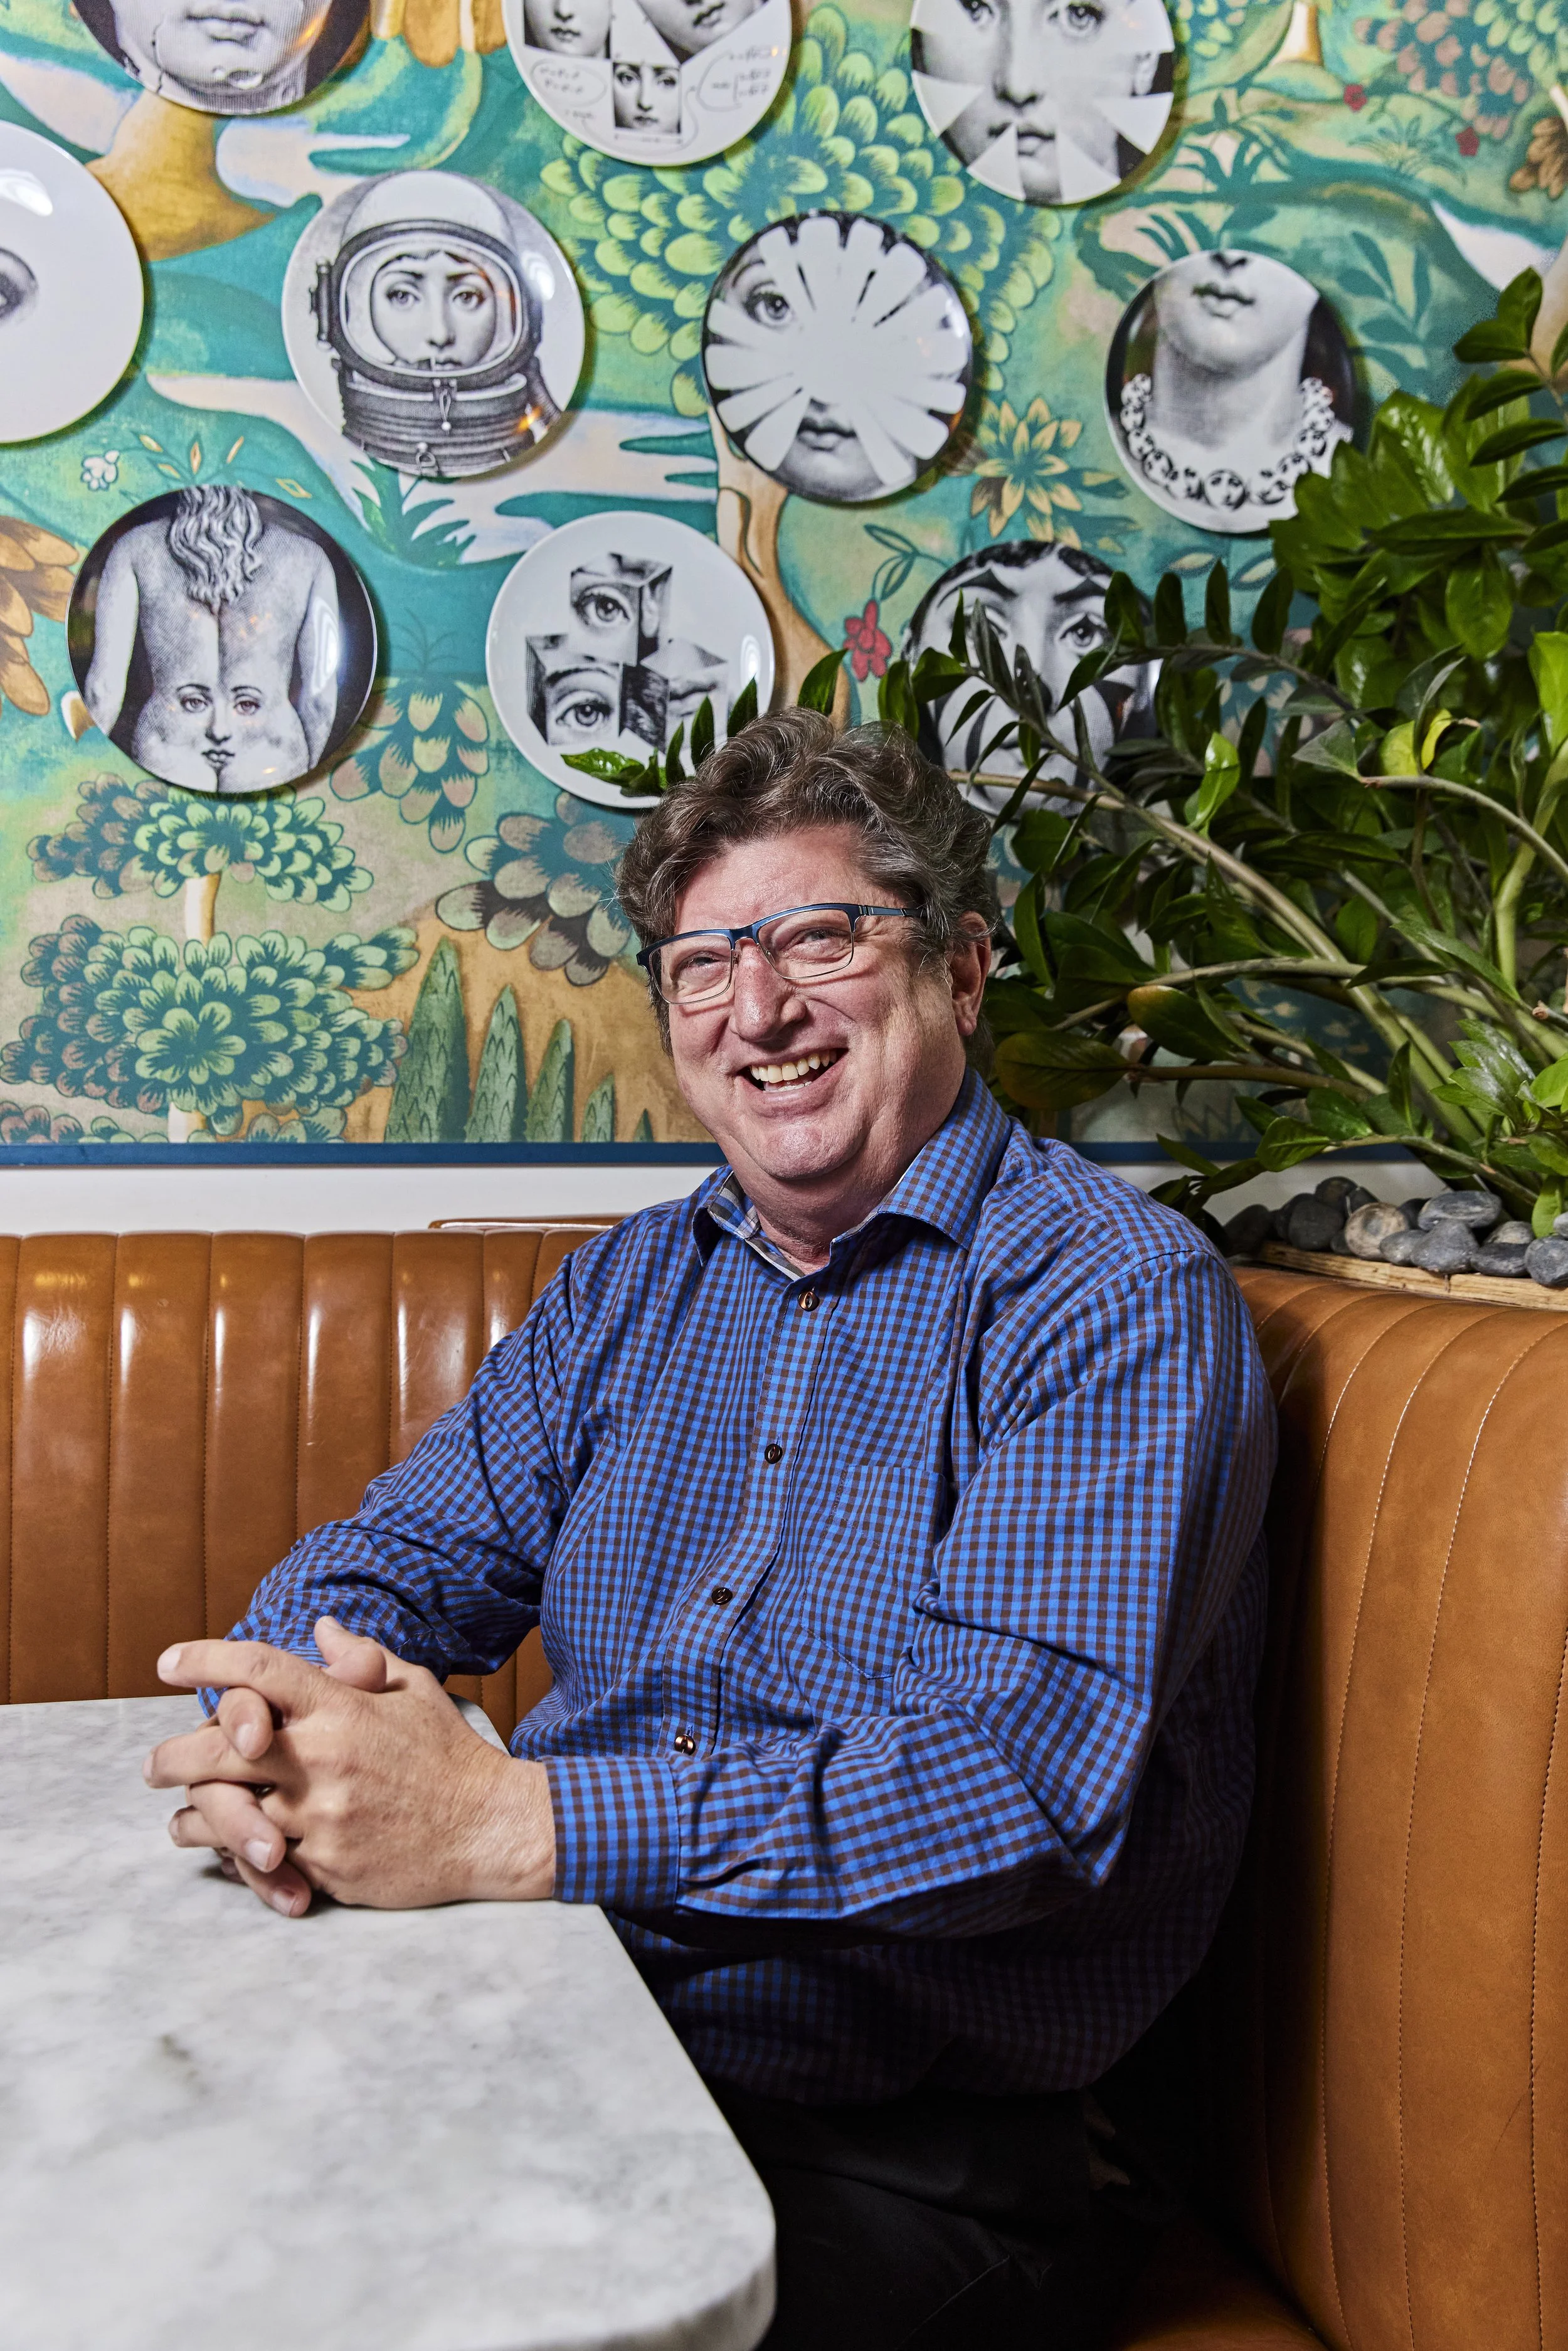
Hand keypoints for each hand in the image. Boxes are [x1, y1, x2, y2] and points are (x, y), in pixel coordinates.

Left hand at [146, 1618, 554, 1917]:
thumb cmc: (449, 1754)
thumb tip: (321, 1629)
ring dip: (194, 1817)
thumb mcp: (414, 1689)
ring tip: (181, 1816)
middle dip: (173, 1757)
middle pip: (219, 1750)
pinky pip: (260, 1862)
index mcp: (343, 1708)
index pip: (259, 1671)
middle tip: (153, 1765)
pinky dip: (234, 1857)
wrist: (489, 1828)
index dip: (205, 1659)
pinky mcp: (326, 1865)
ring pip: (227, 1816)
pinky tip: (225, 1853)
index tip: (167, 1661)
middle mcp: (324, 1759)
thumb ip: (362, 1658)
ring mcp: (322, 1817)